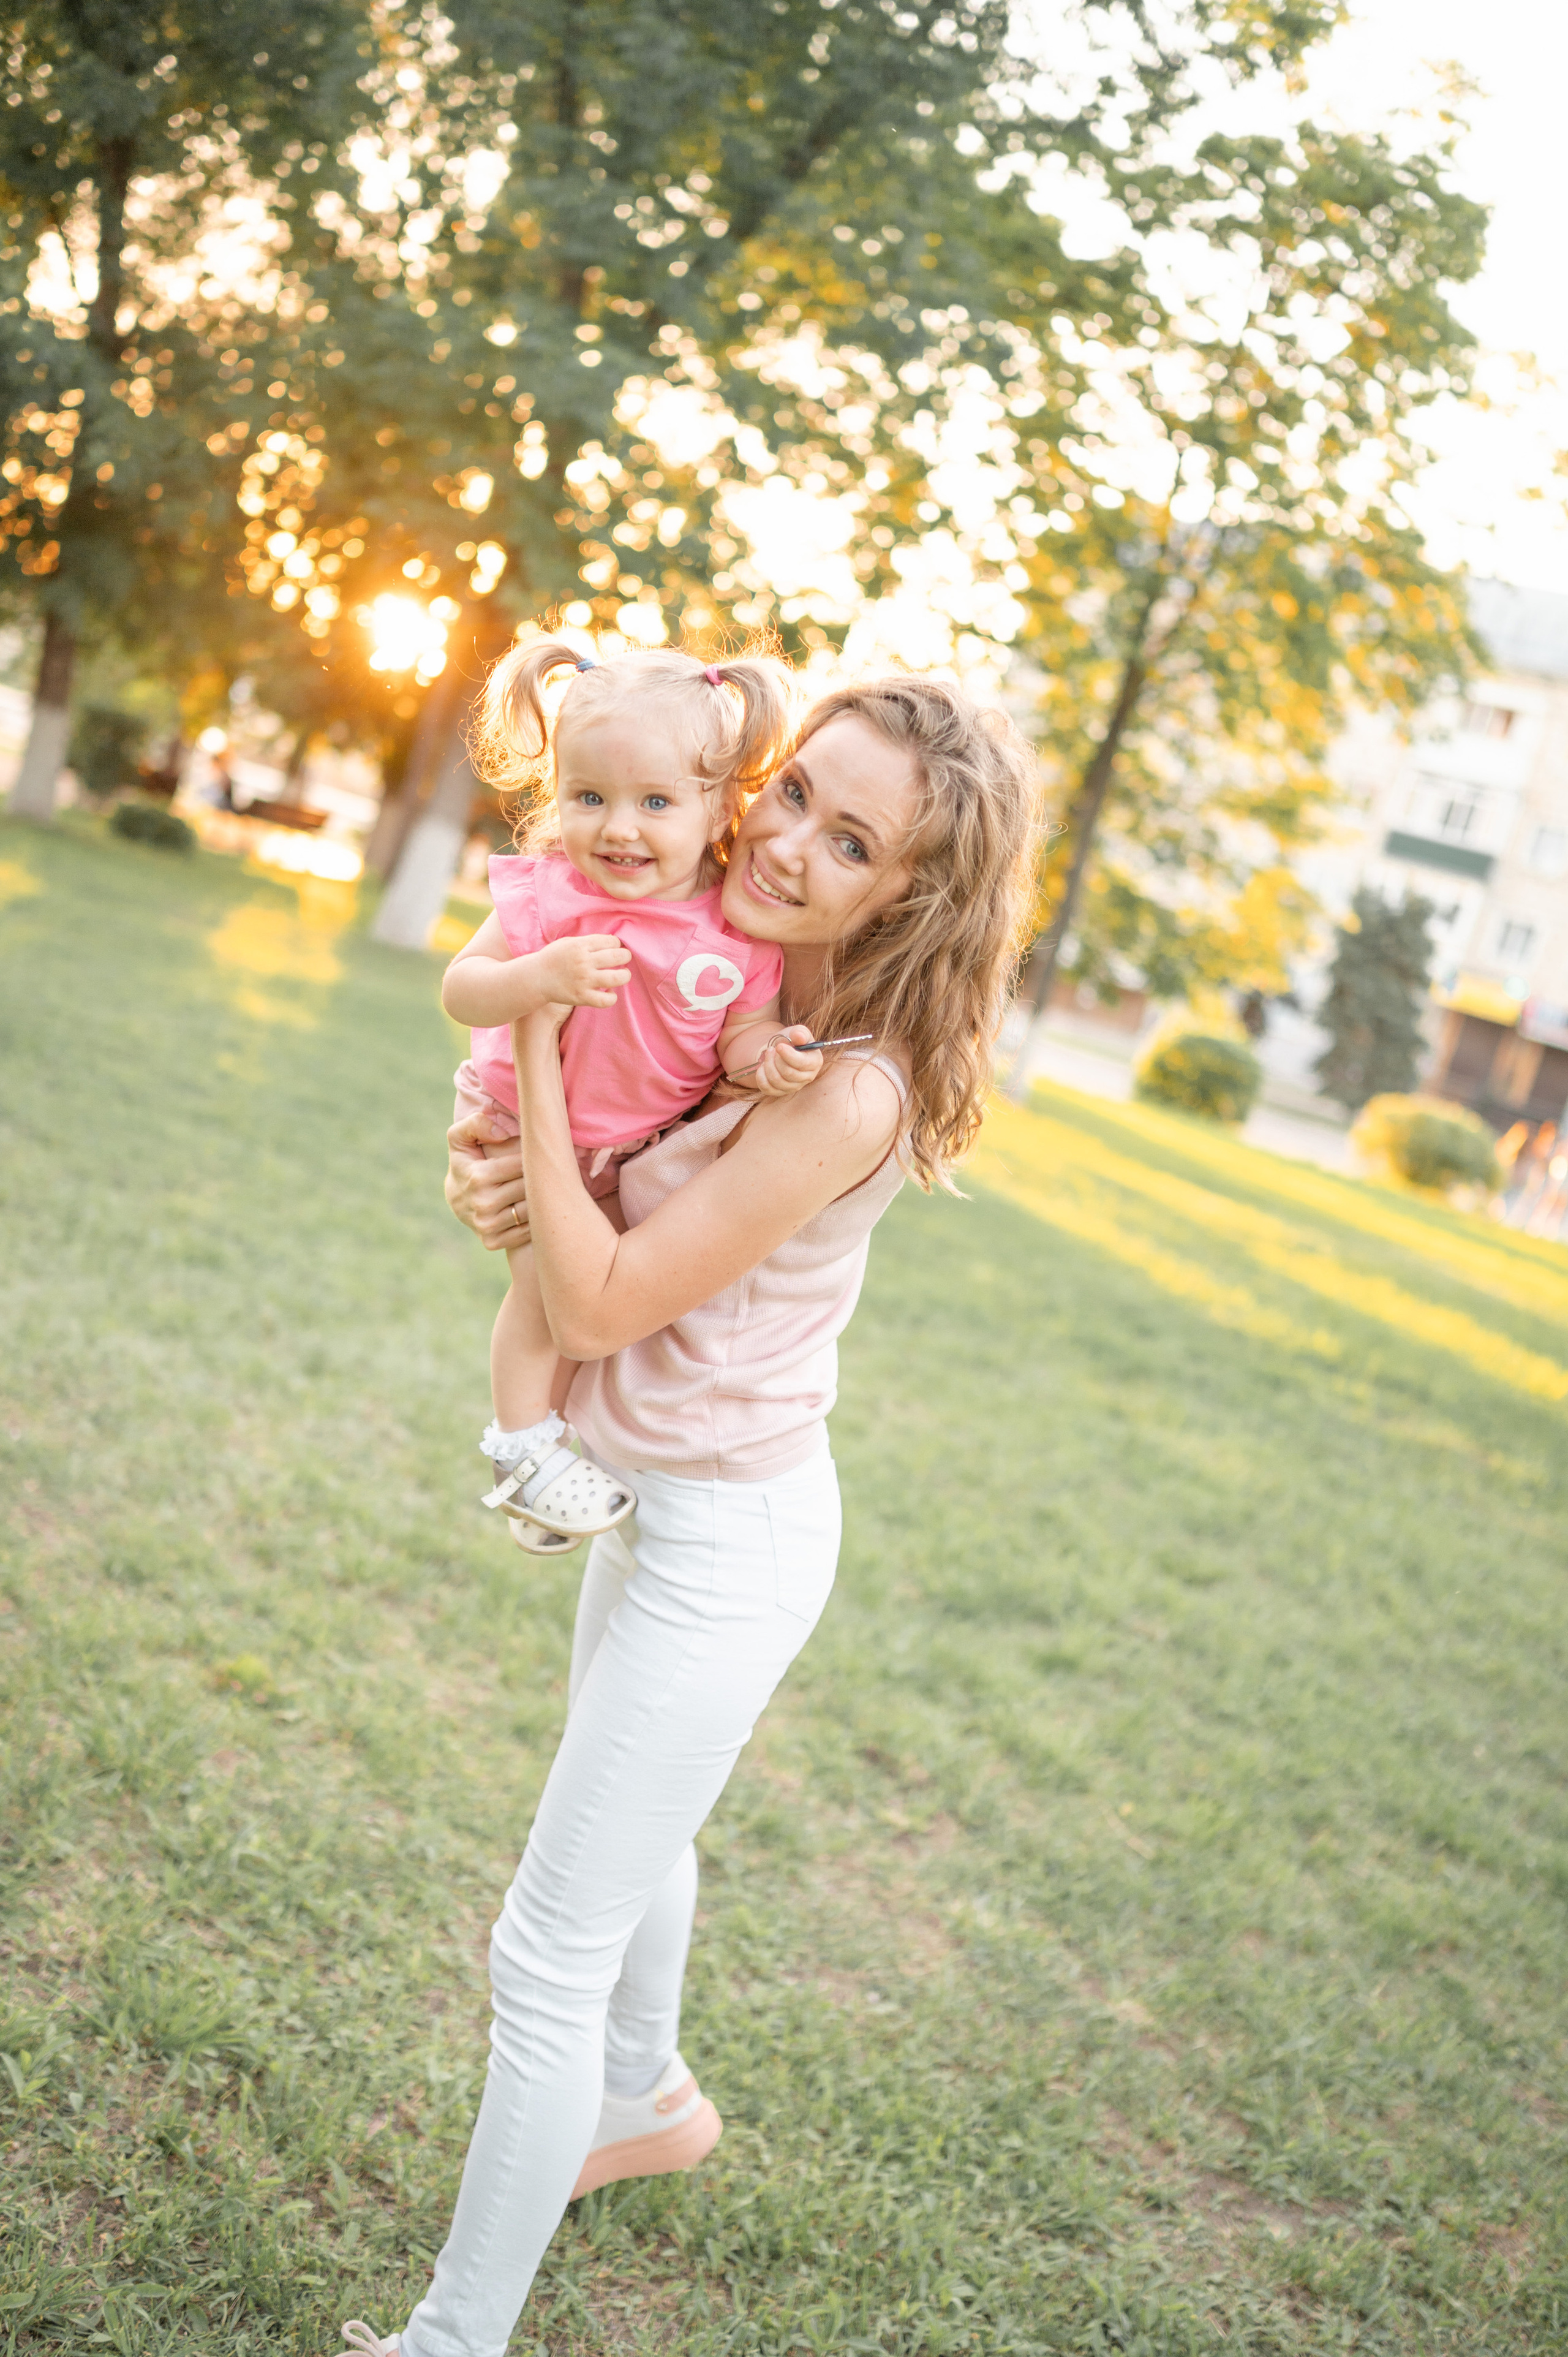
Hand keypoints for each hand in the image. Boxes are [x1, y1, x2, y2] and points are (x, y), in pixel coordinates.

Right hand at [446, 1108, 529, 1249]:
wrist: (455, 1198)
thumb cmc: (466, 1161)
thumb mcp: (461, 1137)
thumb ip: (477, 1124)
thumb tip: (502, 1134)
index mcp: (477, 1176)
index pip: (523, 1164)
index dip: (533, 1157)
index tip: (538, 1154)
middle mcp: (482, 1204)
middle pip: (529, 1187)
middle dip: (539, 1178)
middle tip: (547, 1171)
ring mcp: (486, 1226)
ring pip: (531, 1210)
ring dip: (540, 1200)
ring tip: (542, 1189)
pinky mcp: (491, 1242)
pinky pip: (527, 1232)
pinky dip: (534, 1220)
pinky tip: (533, 1209)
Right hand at [536, 933, 631, 1010]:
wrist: (535, 978)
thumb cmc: (553, 958)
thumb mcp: (568, 942)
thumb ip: (588, 942)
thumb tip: (612, 941)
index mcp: (580, 945)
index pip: (611, 941)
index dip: (617, 944)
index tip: (615, 947)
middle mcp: (584, 962)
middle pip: (618, 957)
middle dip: (626, 956)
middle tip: (624, 958)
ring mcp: (584, 980)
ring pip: (617, 978)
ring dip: (625, 975)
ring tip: (623, 974)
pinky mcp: (582, 997)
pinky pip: (606, 1000)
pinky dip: (612, 996)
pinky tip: (610, 992)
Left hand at [750, 1026, 825, 1097]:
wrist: (780, 1049)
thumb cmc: (791, 1040)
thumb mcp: (797, 1032)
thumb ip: (799, 1033)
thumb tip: (799, 1036)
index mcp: (815, 1062)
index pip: (802, 1064)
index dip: (788, 1055)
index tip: (778, 1046)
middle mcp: (808, 1077)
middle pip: (788, 1073)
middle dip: (775, 1059)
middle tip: (771, 1049)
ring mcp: (794, 1087)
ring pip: (777, 1081)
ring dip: (768, 1066)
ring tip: (768, 1055)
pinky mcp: (781, 1092)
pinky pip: (767, 1088)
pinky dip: (761, 1076)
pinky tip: (763, 1066)